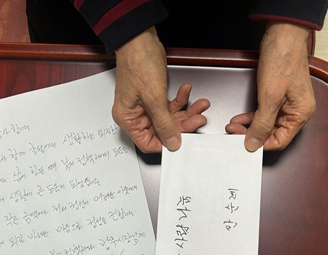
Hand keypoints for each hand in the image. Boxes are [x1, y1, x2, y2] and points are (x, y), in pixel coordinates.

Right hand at [113, 28, 209, 152]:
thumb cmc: (137, 63)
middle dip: (183, 124)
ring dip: (186, 111)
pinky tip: (187, 91)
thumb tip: (172, 143)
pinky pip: (171, 105)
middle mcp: (136, 114)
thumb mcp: (154, 99)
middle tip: (198, 117)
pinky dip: (181, 99)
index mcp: (128, 119)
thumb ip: (165, 124)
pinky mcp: (155, 95)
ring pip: (170, 117)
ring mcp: (146, 105)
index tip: (183, 140)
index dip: (167, 143)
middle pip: (163, 130)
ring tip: (199, 104)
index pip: (148, 143)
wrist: (140, 39)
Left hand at [225, 23, 315, 151]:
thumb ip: (261, 124)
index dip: (262, 144)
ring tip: (233, 125)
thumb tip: (254, 144)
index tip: (245, 144)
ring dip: (249, 126)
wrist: (282, 35)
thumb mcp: (270, 97)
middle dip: (252, 134)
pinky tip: (239, 118)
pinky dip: (251, 117)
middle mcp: (296, 110)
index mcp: (301, 114)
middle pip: (272, 133)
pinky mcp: (277, 96)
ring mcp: (287, 103)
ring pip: (266, 124)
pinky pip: (264, 113)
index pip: (280, 140)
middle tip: (234, 132)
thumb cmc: (283, 61)